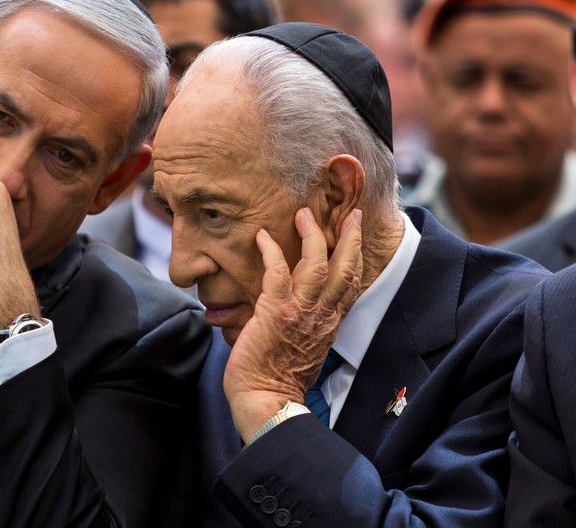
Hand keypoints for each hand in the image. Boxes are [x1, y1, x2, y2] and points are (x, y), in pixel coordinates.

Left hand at [223, 207, 362, 441]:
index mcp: (330, 324)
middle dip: (349, 238)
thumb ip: (306, 326)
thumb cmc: (277, 381)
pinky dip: (271, 251)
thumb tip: (293, 312)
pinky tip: (262, 237)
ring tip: (304, 215)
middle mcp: (322, 315)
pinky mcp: (276, 311)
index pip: (350, 285)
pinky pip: (277, 271)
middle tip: (349, 214)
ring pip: (316, 264)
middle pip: (345, 269)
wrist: (266, 402)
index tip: (353, 237)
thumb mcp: (304, 350)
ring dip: (311, 235)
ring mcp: (301, 312)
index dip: (354, 258)